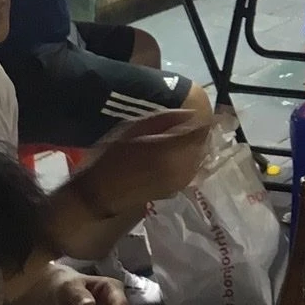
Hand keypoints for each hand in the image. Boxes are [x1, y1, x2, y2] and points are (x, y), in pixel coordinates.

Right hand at [76, 106, 212, 216]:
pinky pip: (191, 170)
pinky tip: (175, 154)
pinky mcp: (177, 190)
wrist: (101, 193)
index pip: (200, 130)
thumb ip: (164, 119)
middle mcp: (182, 167)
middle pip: (202, 144)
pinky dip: (188, 160)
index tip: (196, 111)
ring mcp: (181, 181)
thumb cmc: (113, 157)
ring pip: (199, 158)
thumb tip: (190, 112)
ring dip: (194, 147)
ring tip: (180, 136)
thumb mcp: (134, 130)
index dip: (201, 119)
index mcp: (172, 149)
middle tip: (188, 122)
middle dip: (198, 133)